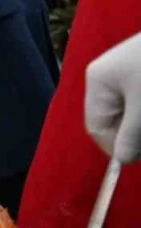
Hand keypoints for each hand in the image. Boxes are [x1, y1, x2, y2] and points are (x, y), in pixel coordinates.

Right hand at [85, 31, 140, 161]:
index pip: (97, 127)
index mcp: (98, 83)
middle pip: (114, 119)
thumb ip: (131, 134)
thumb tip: (121, 159)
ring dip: (140, 125)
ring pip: (130, 113)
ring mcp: (124, 75)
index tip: (138, 158)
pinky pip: (137, 103)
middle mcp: (106, 78)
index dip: (116, 146)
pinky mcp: (140, 74)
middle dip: (133, 134)